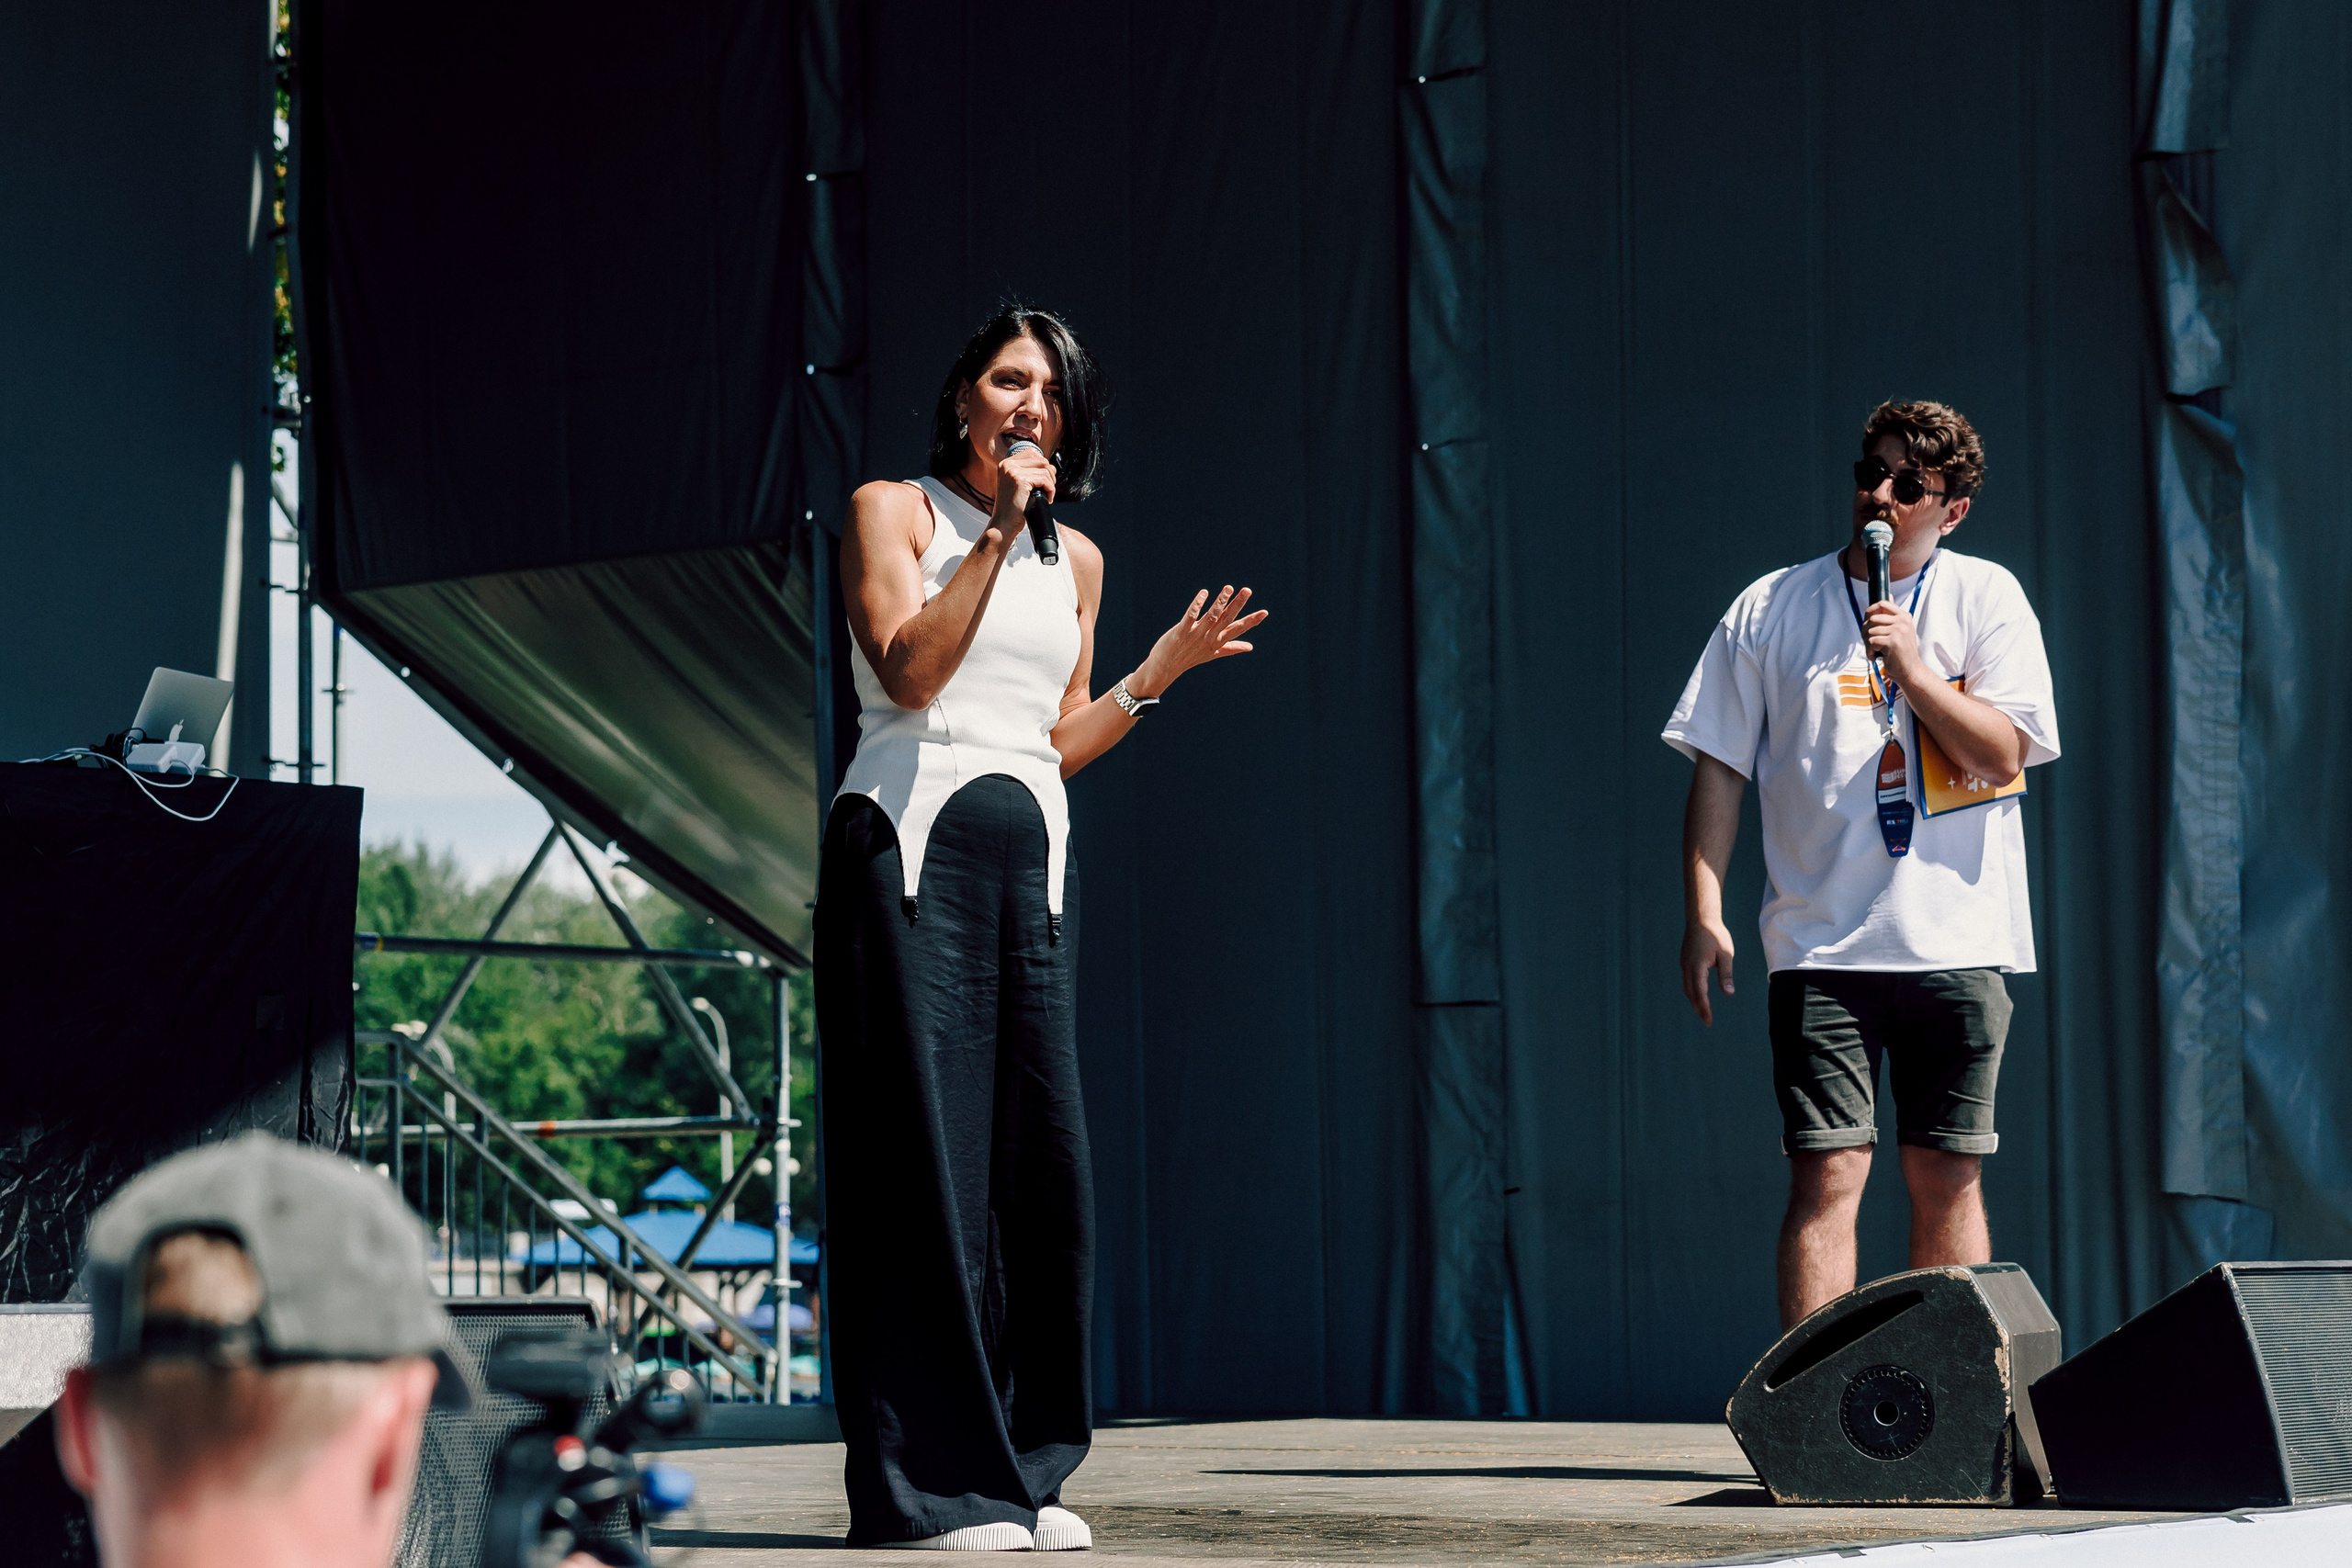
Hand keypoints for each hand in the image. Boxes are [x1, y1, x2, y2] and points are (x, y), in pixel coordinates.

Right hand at [991, 443, 1056, 534]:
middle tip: (1048, 489)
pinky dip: (1050, 490)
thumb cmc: (1013, 508)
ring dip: (1051, 484)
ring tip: (1047, 495)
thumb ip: (1027, 472)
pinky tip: (1047, 499)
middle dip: (1049, 474)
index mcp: (1006, 463)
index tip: (1044, 481)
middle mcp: (1008, 465)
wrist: (1004, 524)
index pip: (1033, 452)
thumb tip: (1049, 466)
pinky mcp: (1020, 480)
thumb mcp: (1017, 485)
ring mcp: (1013, 471)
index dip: (1043, 466)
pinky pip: (1045, 480)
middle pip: (1041, 459)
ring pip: (1045, 470)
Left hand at [1132, 585, 1267, 696]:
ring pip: (1211, 616)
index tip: (1265, 612)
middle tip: (1247, 590)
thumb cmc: (1190, 657)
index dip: (1251, 621)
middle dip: (1238, 604)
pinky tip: (1204, 593)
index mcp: (1218, 642)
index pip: (1238, 629)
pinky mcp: (1181, 632)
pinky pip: (1190, 616)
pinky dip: (1197, 605)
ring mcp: (1195, 635)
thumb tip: (1250, 647)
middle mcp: (1209, 638)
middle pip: (1226, 619)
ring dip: (1220, 602)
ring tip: (1229, 588)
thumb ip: (1231, 647)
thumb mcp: (1213, 653)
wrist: (1166, 667)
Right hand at [1680, 916, 1735, 1025]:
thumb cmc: (1716, 935)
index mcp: (1697, 967)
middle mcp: (1687, 967)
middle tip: (1707, 1021)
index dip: (1704, 1008)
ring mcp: (1684, 964)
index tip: (1709, 1020)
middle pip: (1691, 993)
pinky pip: (1686, 980)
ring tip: (1702, 1011)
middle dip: (1698, 1008)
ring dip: (1694, 1000)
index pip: (1700, 993)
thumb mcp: (1725, 955)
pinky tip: (1698, 994)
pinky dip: (1691, 991)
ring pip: (1687, 987)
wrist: (1700, 918)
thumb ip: (1726, 974)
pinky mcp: (1685, 961)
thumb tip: (1728, 993)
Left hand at [1862, 599, 1923, 687]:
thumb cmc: (1901, 652)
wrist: (1910, 670)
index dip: (1870, 611)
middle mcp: (1902, 621)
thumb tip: (1889, 594)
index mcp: (1904, 616)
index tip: (1867, 622)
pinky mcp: (1893, 641)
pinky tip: (1875, 656)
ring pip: (1870, 631)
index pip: (1882, 603)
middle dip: (1865, 631)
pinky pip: (1871, 641)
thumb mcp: (1900, 630)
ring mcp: (1898, 630)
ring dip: (1867, 643)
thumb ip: (1892, 616)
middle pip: (1872, 618)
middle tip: (1869, 642)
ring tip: (1874, 651)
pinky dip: (1869, 651)